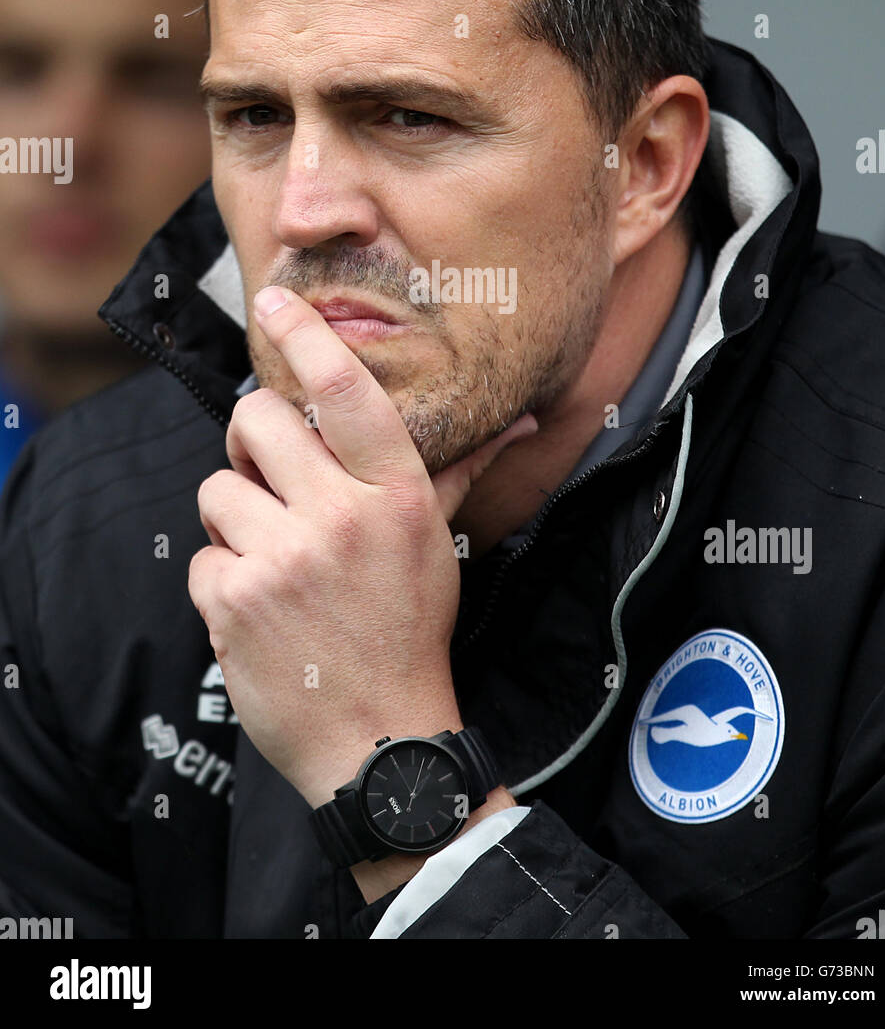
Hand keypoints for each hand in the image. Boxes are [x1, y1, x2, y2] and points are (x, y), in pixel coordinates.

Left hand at [189, 285, 536, 808]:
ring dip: (236, 521)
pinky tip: (260, 610)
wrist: (381, 742)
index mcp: (398, 497)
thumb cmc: (411, 631)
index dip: (307, 337)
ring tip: (273, 560)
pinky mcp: (235, 602)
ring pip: (218, 488)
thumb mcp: (440, 545)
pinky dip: (223, 580)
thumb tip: (521, 416)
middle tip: (269, 475)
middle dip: (250, 440)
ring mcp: (285, 560)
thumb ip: (459, 471)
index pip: (346, 392)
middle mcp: (343, 518)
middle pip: (256, 420)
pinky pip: (203, 556)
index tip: (275, 303)